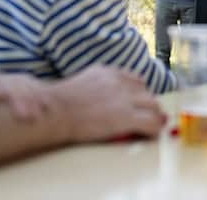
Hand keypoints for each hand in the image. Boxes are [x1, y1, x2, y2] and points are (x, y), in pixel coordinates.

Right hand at [0, 66, 165, 141]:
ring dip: (153, 116)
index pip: (133, 79)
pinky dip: (153, 130)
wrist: (52, 111)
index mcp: (106, 72)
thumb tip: (97, 98)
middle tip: (146, 116)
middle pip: (145, 91)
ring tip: (151, 126)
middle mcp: (118, 82)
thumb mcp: (77, 84)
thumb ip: (94, 86)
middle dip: (147, 104)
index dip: (137, 93)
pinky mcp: (126, 117)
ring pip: (153, 105)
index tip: (137, 101)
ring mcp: (124, 99)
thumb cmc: (55, 103)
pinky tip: (149, 134)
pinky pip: (151, 123)